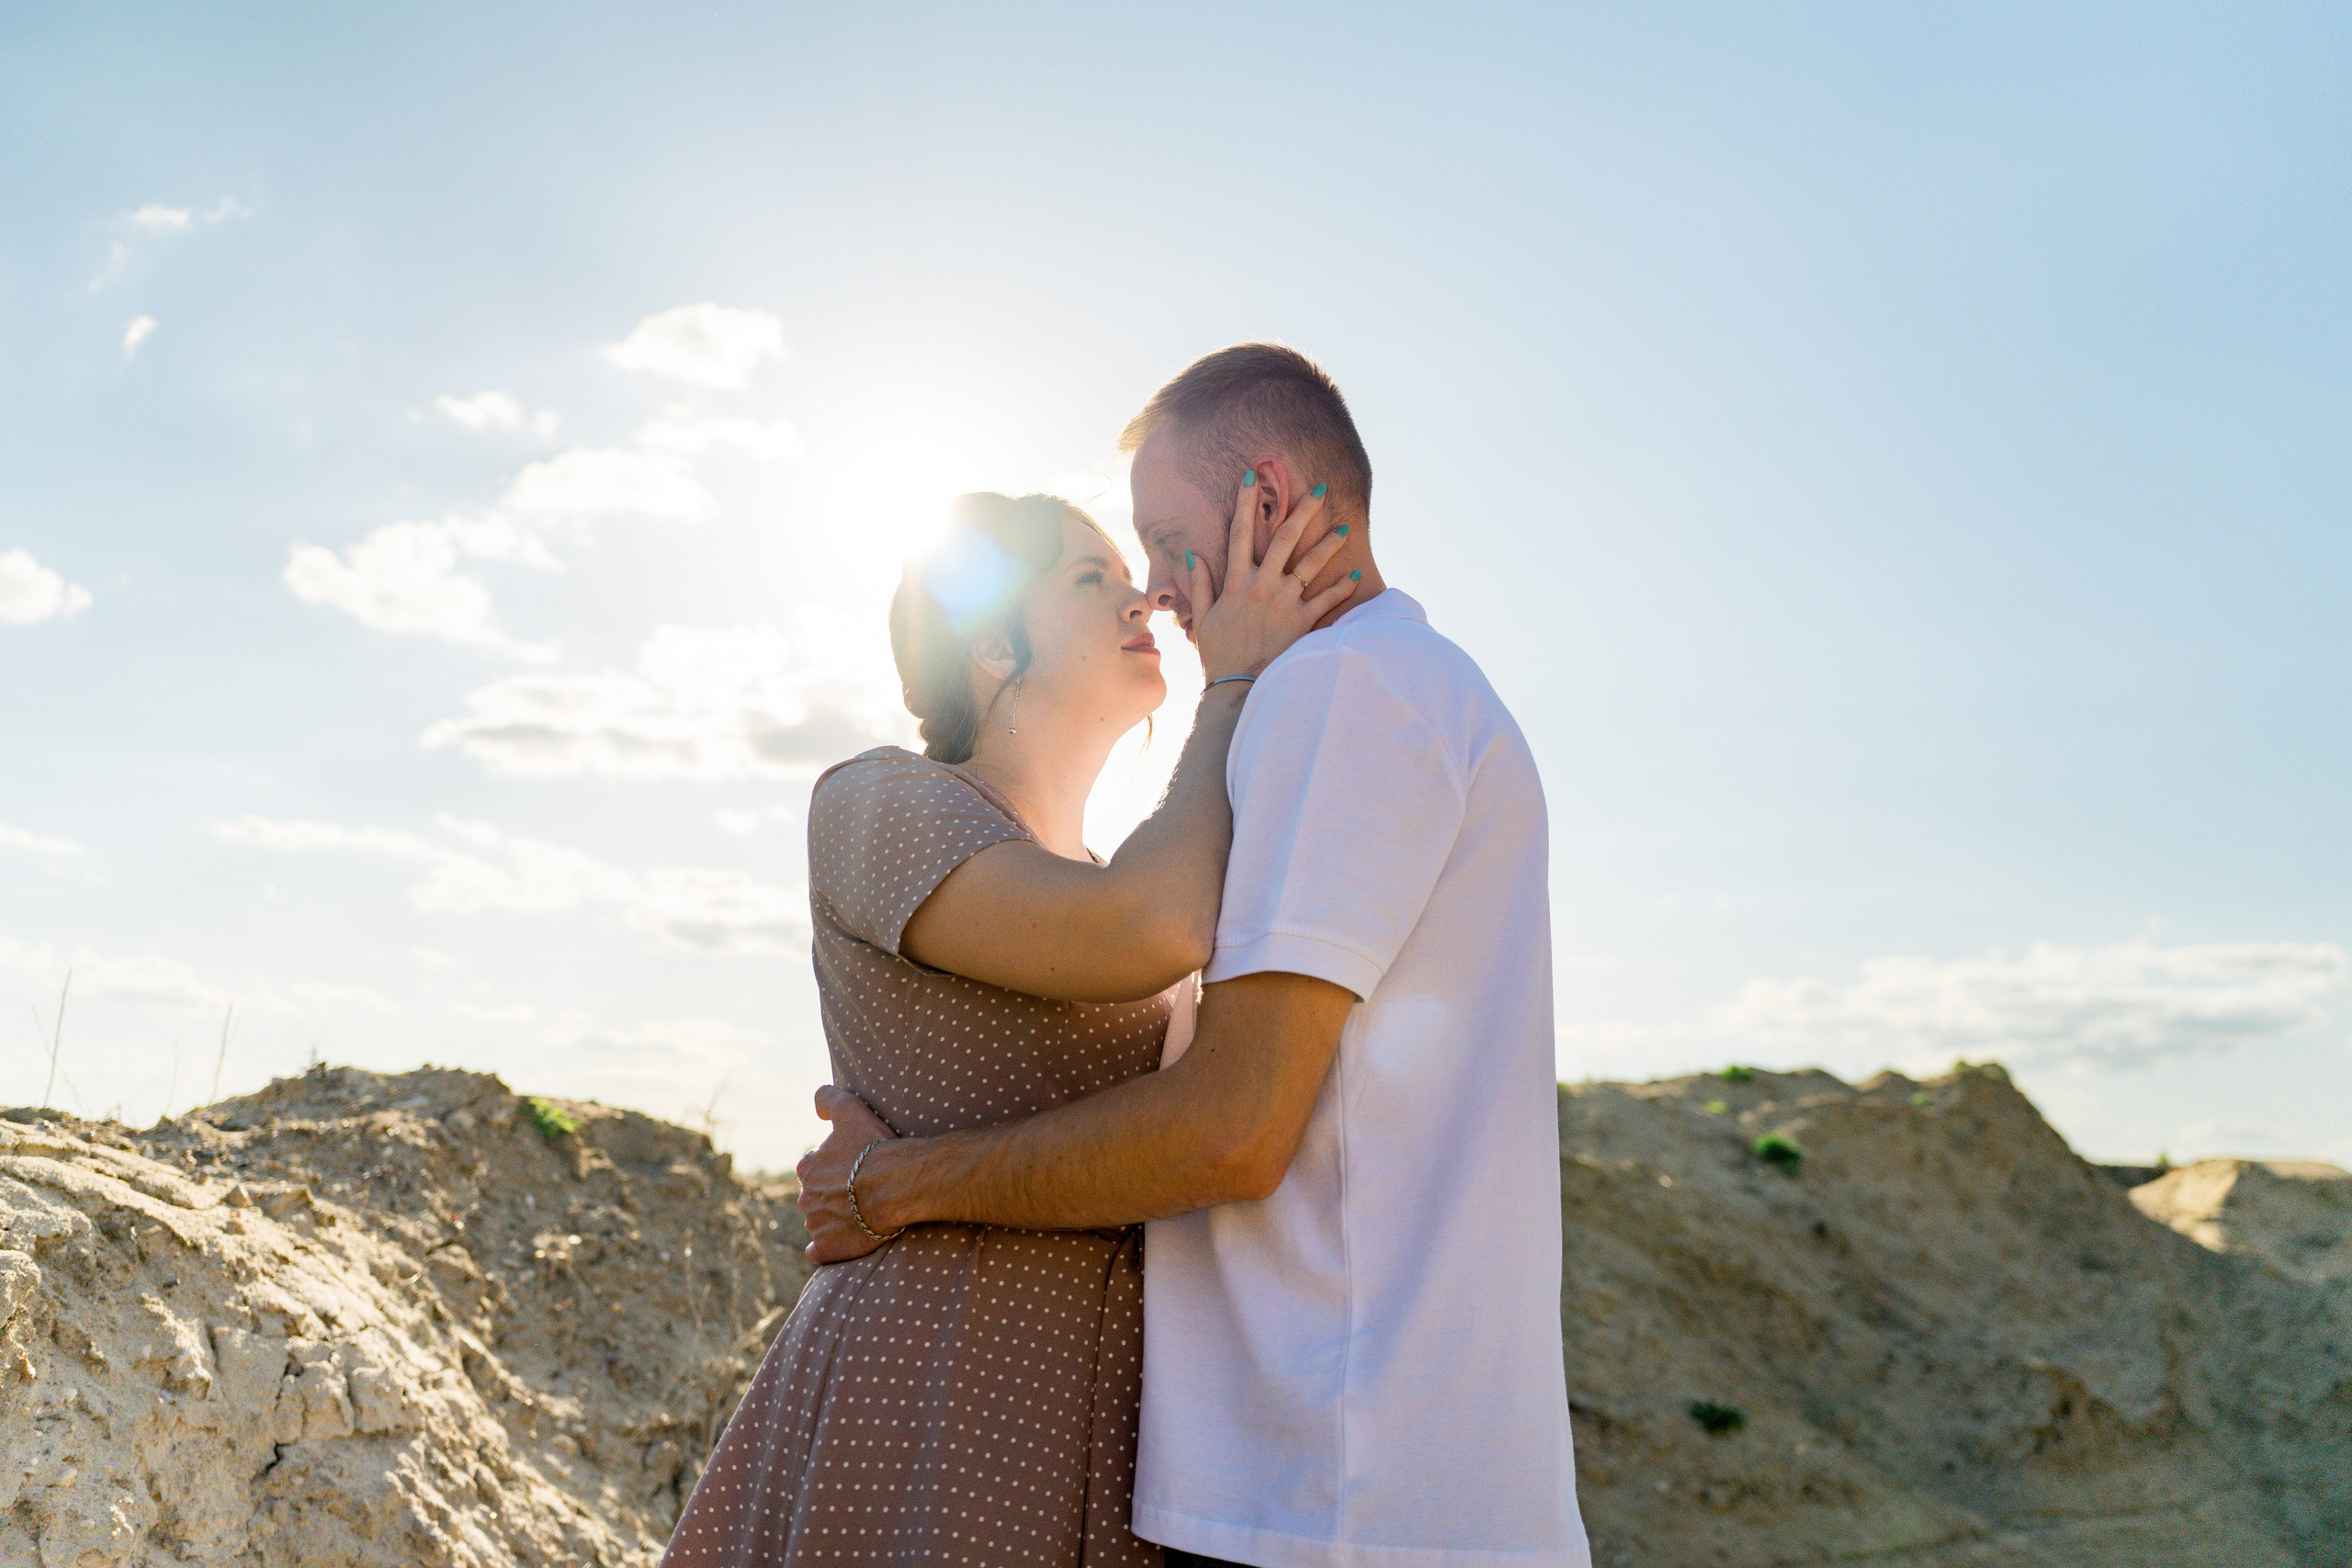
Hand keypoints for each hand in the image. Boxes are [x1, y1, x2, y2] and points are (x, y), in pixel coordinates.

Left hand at [794, 1085, 899, 1263]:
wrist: (896, 1185)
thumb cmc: (875, 1148)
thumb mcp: (851, 1111)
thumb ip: (828, 1098)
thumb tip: (816, 1107)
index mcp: (808, 1167)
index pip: (815, 1168)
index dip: (835, 1167)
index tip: (854, 1169)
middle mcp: (805, 1196)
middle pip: (816, 1196)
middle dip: (833, 1195)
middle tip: (860, 1193)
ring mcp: (815, 1224)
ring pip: (818, 1221)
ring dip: (833, 1219)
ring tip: (861, 1216)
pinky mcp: (827, 1248)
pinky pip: (818, 1251)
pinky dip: (824, 1249)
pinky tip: (841, 1242)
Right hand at [1190, 475, 1355, 681]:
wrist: (1239, 687)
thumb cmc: (1220, 653)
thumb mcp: (1203, 618)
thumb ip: (1200, 585)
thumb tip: (1194, 555)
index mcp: (1237, 582)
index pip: (1240, 533)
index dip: (1246, 503)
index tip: (1252, 478)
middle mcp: (1263, 585)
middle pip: (1285, 539)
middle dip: (1303, 510)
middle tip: (1320, 488)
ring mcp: (1285, 602)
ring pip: (1311, 564)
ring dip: (1329, 545)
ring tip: (1344, 530)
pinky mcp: (1302, 622)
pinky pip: (1326, 600)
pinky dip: (1342, 588)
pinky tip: (1355, 575)